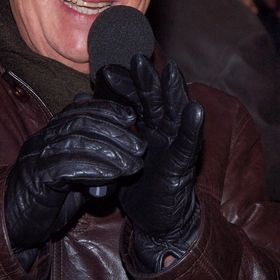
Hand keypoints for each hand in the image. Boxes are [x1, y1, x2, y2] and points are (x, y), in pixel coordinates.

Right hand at [5, 98, 144, 267]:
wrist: (14, 226)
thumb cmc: (47, 202)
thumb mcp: (77, 180)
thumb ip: (95, 165)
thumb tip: (126, 158)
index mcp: (50, 134)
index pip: (78, 110)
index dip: (106, 109)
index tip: (130, 118)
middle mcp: (41, 140)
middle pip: (81, 122)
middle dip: (114, 131)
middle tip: (139, 147)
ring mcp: (37, 157)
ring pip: (76, 141)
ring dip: (110, 151)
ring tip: (133, 163)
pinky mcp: (36, 178)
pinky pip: (68, 167)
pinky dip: (95, 169)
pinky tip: (114, 174)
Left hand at [102, 55, 203, 271]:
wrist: (157, 221)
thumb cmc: (138, 187)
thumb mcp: (117, 154)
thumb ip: (107, 131)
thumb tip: (84, 107)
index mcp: (147, 128)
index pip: (136, 100)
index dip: (124, 85)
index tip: (106, 70)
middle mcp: (164, 131)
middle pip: (156, 100)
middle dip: (147, 79)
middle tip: (136, 58)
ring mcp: (176, 145)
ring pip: (176, 113)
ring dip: (174, 92)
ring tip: (171, 71)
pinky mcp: (183, 164)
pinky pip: (189, 143)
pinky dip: (192, 126)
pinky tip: (195, 110)